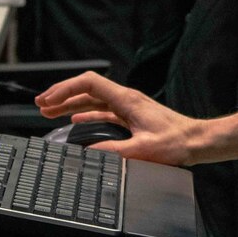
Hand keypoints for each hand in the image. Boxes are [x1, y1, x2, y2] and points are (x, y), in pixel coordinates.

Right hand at [35, 72, 203, 166]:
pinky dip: (84, 113)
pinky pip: (101, 110)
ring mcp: (127, 106)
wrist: (196, 140)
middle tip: (41, 104)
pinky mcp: (130, 116)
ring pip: (92, 99)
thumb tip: (87, 154)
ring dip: (70, 103)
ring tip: (49, 110)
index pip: (89, 83)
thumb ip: (114, 152)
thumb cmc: (176, 143)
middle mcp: (125, 98)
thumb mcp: (143, 150)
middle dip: (62, 94)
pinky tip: (74, 120)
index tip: (49, 99)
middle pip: (86, 89)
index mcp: (126, 99)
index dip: (66, 88)